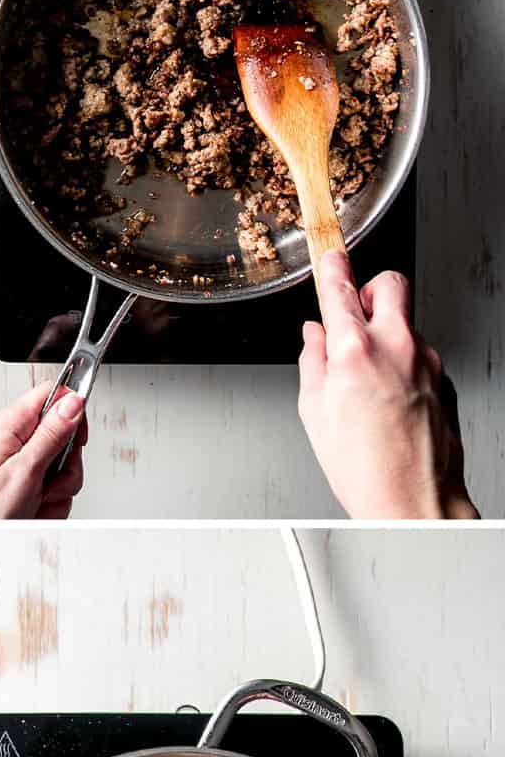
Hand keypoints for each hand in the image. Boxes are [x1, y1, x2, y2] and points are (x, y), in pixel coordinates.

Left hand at [0, 384, 85, 519]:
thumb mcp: (23, 470)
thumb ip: (51, 434)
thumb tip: (73, 402)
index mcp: (9, 425)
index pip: (52, 395)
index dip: (73, 412)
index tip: (77, 438)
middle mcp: (14, 441)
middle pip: (64, 437)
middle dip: (67, 465)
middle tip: (50, 481)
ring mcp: (21, 466)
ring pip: (63, 468)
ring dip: (58, 490)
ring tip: (36, 501)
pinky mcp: (25, 487)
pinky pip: (55, 490)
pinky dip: (51, 505)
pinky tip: (34, 511)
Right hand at [298, 254, 477, 519]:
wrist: (413, 500)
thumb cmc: (363, 468)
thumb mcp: (314, 412)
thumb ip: (312, 362)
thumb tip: (313, 338)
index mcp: (355, 351)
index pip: (340, 290)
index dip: (332, 267)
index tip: (330, 256)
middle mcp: (397, 346)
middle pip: (390, 284)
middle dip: (370, 288)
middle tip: (356, 312)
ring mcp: (428, 360)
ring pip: (406, 324)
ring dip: (387, 335)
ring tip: (368, 379)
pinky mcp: (445, 379)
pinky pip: (421, 355)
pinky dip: (404, 365)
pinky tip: (389, 400)